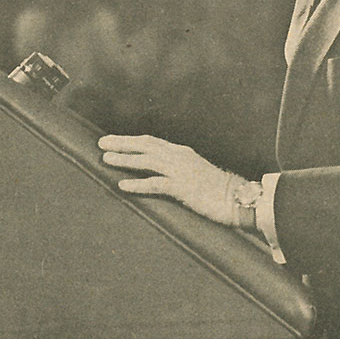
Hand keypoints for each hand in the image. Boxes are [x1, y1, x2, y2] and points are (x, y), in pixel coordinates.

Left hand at [99, 134, 241, 226]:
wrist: (238, 198)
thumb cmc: (218, 188)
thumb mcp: (195, 171)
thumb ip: (178, 167)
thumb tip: (160, 171)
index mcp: (181, 152)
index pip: (150, 141)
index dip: (130, 140)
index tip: (112, 140)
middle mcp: (179, 157)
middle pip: (145, 146)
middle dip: (122, 144)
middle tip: (101, 143)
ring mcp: (180, 171)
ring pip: (146, 161)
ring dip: (125, 160)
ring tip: (106, 160)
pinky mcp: (182, 188)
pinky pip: (155, 184)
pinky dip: (137, 184)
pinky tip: (122, 185)